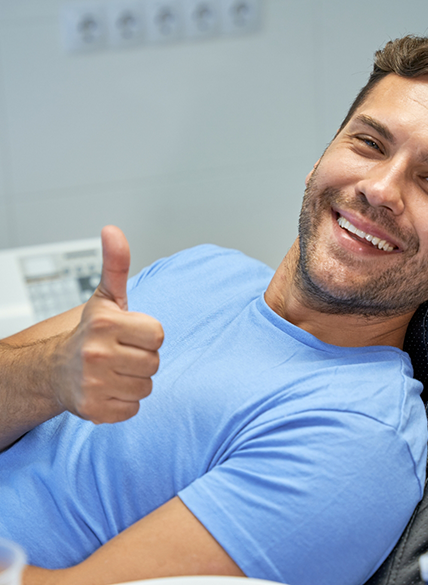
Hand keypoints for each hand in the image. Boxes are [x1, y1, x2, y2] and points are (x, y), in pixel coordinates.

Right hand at [53, 226, 163, 423]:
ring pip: (147, 386)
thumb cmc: (90, 332)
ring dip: (135, 380)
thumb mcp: (106, 297)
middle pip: (155, 362)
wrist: (55, 370)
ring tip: (115, 371)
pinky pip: (134, 408)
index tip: (129, 334)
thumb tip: (112, 230)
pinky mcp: (94, 410)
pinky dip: (125, 401)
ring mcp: (94, 384)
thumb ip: (116, 265)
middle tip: (121, 354)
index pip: (158, 334)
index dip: (146, 335)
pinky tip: (108, 388)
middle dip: (142, 358)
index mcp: (106, 323)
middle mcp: (97, 354)